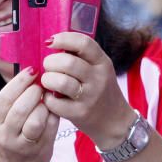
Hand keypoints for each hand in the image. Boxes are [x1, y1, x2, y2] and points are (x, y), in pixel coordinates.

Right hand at [0, 67, 59, 161]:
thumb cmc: (12, 138)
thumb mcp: (4, 121)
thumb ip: (14, 100)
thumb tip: (31, 71)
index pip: (4, 98)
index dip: (19, 81)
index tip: (32, 70)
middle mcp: (5, 136)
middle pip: (20, 108)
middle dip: (34, 92)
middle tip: (41, 86)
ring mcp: (22, 146)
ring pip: (36, 120)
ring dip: (43, 106)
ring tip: (44, 102)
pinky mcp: (40, 150)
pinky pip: (50, 127)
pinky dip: (53, 116)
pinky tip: (52, 113)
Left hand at [40, 32, 132, 149]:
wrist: (115, 121)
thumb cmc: (100, 90)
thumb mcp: (98, 70)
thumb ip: (81, 57)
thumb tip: (53, 43)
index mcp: (102, 63)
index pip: (84, 44)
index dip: (64, 39)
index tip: (50, 42)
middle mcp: (98, 78)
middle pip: (68, 62)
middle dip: (50, 62)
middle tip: (48, 67)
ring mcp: (90, 97)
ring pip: (61, 82)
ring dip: (47, 79)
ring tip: (47, 81)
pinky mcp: (80, 113)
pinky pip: (55, 102)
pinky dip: (48, 98)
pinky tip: (51, 97)